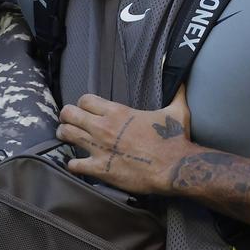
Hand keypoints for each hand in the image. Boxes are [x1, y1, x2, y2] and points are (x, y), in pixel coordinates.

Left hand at [56, 86, 192, 195]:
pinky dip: (72, 164)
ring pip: (67, 134)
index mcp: (117, 112)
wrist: (174, 167)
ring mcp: (99, 148)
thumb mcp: (177, 111)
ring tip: (66, 137)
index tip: (85, 109)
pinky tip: (76, 164)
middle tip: (68, 121)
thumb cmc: (174, 139)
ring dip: (64, 135)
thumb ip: (178, 94)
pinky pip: (74, 165)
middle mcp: (104, 127)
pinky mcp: (100, 168)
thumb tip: (184, 81)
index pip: (85, 100)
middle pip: (70, 113)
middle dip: (66, 116)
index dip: (83, 104)